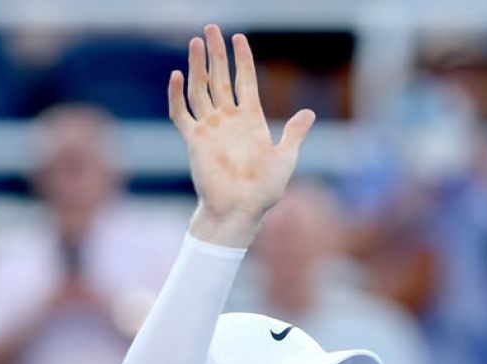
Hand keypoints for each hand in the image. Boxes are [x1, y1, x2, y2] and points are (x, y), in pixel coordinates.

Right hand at [168, 24, 314, 246]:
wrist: (239, 210)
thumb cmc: (264, 190)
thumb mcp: (285, 159)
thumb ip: (294, 134)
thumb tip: (309, 113)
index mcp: (250, 121)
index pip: (245, 81)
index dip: (242, 60)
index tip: (238, 38)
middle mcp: (228, 121)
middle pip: (219, 79)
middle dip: (216, 54)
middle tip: (211, 29)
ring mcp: (210, 129)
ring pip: (200, 90)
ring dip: (197, 66)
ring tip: (196, 43)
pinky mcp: (194, 141)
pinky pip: (181, 114)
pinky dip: (177, 95)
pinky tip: (177, 76)